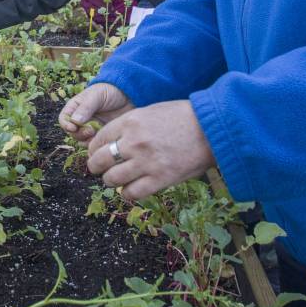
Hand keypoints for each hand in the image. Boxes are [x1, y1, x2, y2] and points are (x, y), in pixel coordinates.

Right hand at [58, 83, 133, 142]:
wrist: (129, 95)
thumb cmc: (111, 90)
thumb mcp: (97, 95)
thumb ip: (86, 107)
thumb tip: (75, 122)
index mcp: (76, 107)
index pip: (64, 119)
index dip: (66, 125)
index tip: (73, 127)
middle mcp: (81, 119)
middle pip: (73, 133)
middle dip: (79, 134)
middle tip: (90, 131)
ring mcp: (92, 127)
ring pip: (83, 140)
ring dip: (87, 141)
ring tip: (97, 135)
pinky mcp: (102, 134)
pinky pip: (95, 144)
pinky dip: (97, 144)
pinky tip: (104, 140)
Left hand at [85, 100, 214, 200]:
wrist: (211, 128)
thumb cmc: (183, 117)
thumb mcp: (151, 112)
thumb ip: (131, 126)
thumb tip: (114, 142)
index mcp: (130, 122)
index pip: (99, 139)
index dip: (94, 149)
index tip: (96, 154)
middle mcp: (134, 142)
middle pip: (99, 160)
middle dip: (96, 167)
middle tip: (100, 170)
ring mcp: (146, 162)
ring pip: (112, 179)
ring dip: (111, 181)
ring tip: (116, 180)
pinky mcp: (160, 179)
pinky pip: (132, 193)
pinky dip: (127, 194)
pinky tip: (131, 189)